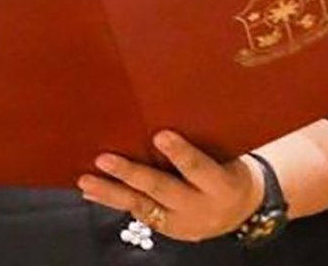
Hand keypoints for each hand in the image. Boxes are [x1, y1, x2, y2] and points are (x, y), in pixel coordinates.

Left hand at [79, 131, 261, 242]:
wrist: (241, 210)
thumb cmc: (227, 167)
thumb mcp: (227, 155)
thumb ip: (203, 139)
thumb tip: (169, 99)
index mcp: (222, 185)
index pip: (201, 168)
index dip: (181, 154)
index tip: (161, 135)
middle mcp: (201, 207)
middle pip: (163, 189)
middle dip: (133, 174)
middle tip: (105, 159)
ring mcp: (181, 222)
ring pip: (142, 206)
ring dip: (111, 192)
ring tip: (86, 180)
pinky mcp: (166, 228)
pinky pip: (136, 213)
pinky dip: (112, 201)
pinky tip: (90, 191)